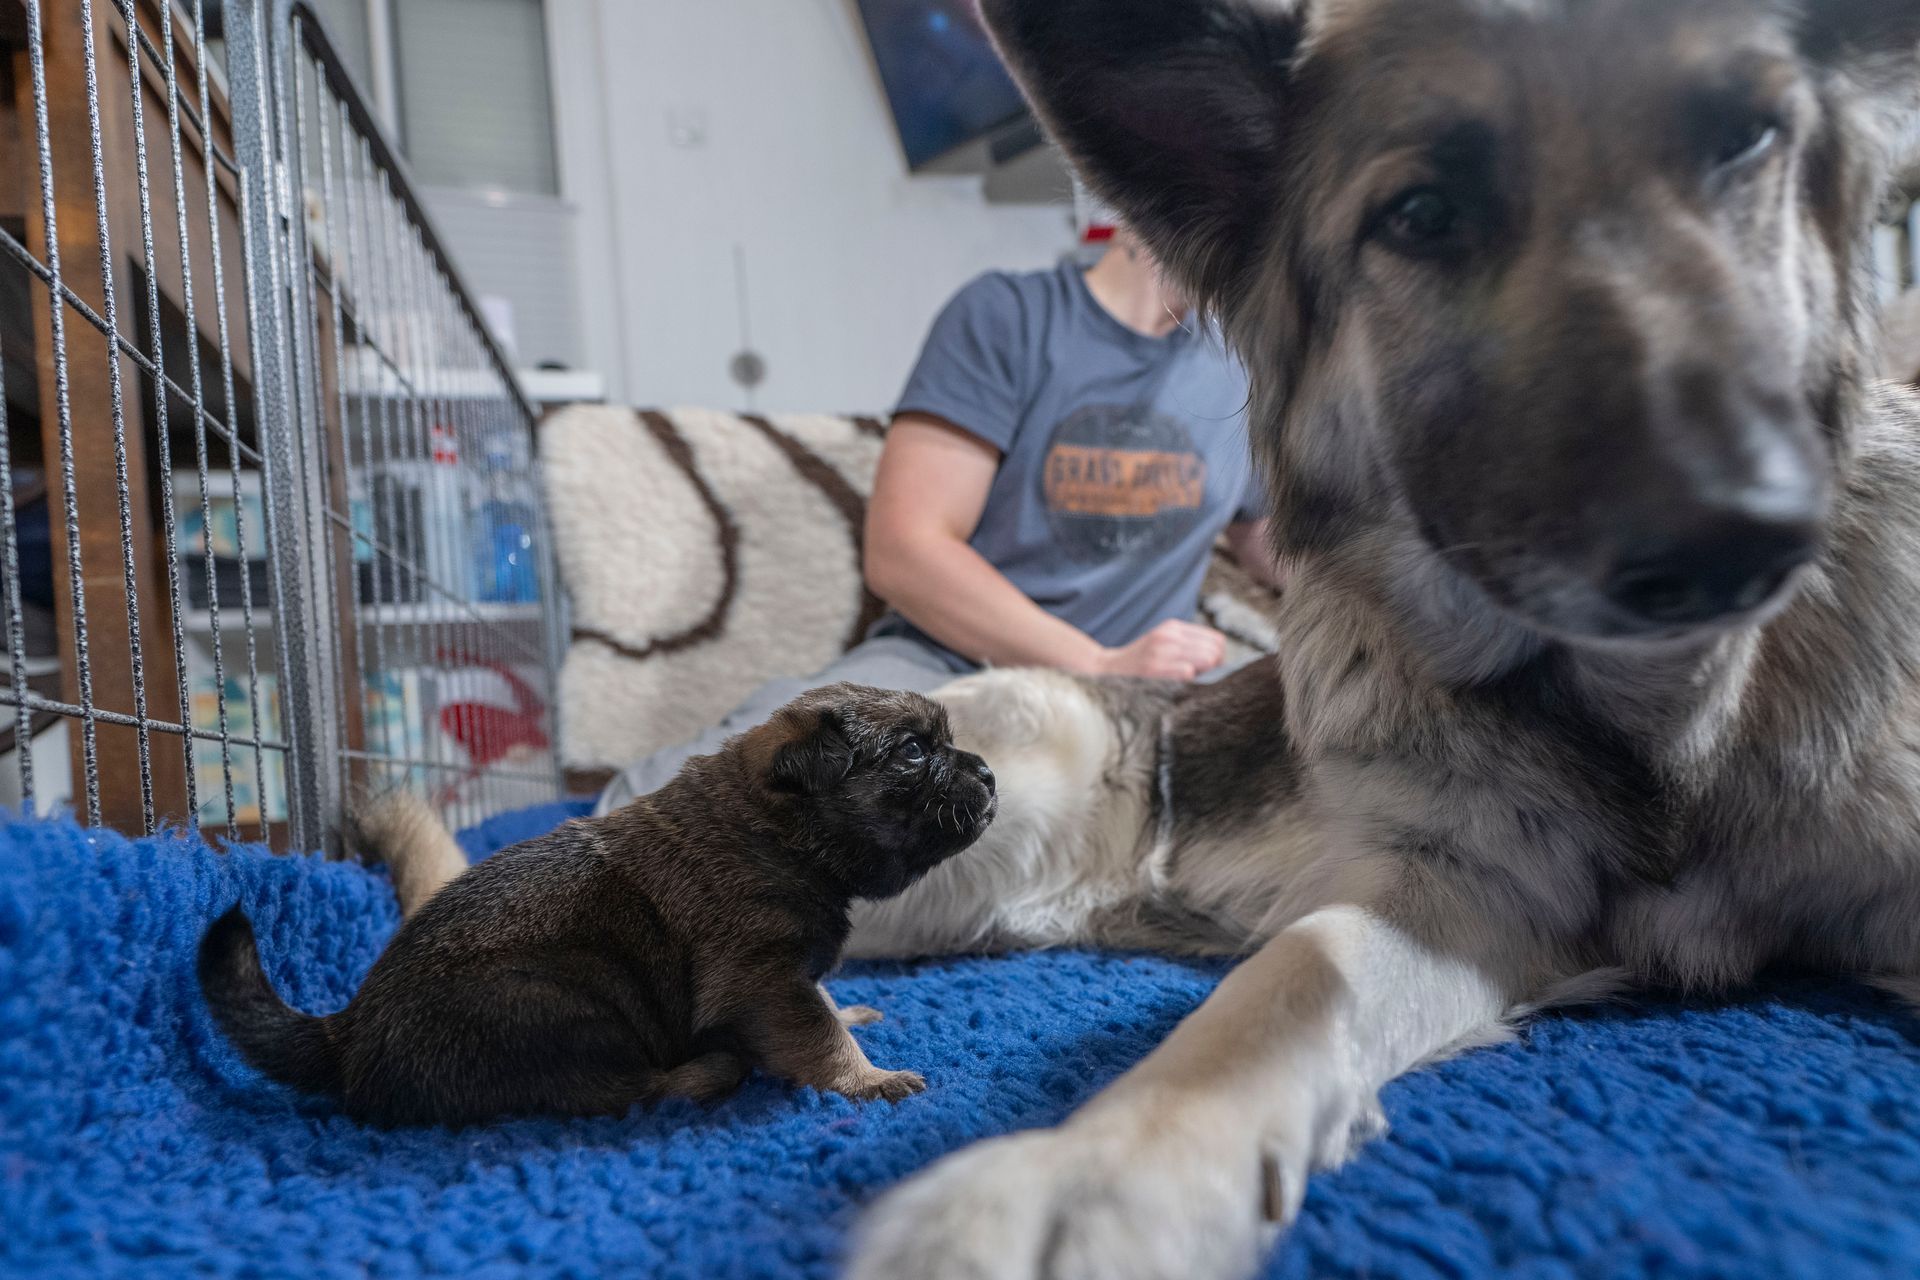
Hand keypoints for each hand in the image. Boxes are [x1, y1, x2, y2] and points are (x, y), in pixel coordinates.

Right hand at [1094, 619, 1227, 680]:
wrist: (1107, 669)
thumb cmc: (1139, 662)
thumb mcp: (1162, 643)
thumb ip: (1187, 644)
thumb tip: (1219, 658)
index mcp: (1173, 627)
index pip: (1216, 639)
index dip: (1218, 657)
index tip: (1207, 669)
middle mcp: (1169, 635)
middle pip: (1214, 651)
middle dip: (1213, 668)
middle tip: (1198, 678)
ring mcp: (1162, 650)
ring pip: (1206, 660)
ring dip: (1202, 674)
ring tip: (1188, 681)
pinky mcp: (1155, 667)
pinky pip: (1189, 673)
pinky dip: (1189, 681)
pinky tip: (1177, 685)